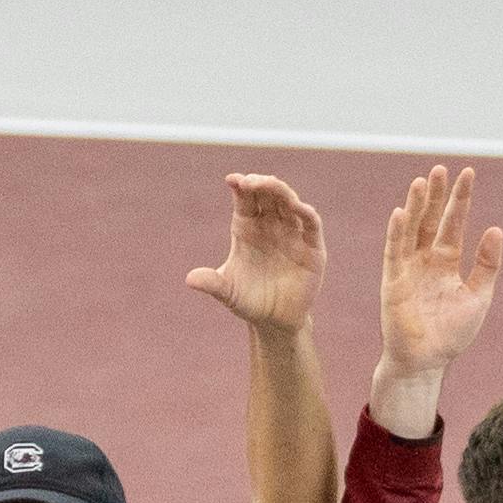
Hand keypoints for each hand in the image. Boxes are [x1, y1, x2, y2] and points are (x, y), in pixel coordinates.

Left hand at [187, 173, 325, 333]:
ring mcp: (292, 233)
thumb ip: (212, 284)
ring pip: (289, 202)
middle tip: (250, 182)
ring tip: (271, 185)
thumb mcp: (228, 293)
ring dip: (281, 191)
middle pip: (268, 194)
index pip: (245, 199)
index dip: (240, 186)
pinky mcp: (312, 247)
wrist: (275, 322)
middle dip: (261, 184)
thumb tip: (189, 279)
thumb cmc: (248, 302)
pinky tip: (298, 207)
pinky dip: (306, 213)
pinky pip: (311, 224)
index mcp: (247, 228)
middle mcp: (270, 224)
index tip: (231, 179)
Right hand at [375, 163, 502, 384]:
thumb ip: (487, 264)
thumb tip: (496, 229)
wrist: (427, 362)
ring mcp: (407, 268)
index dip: (461, 199)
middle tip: (442, 168)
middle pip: (430, 219)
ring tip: (422, 181)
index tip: (468, 173)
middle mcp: (425, 260)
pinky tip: (402, 212)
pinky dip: (397, 232)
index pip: (453, 223)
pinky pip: (394, 252)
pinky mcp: (392, 281)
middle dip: (436, 194)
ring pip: (411, 229)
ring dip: (416, 206)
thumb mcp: (478, 296)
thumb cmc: (451, 334)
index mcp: (446, 262)